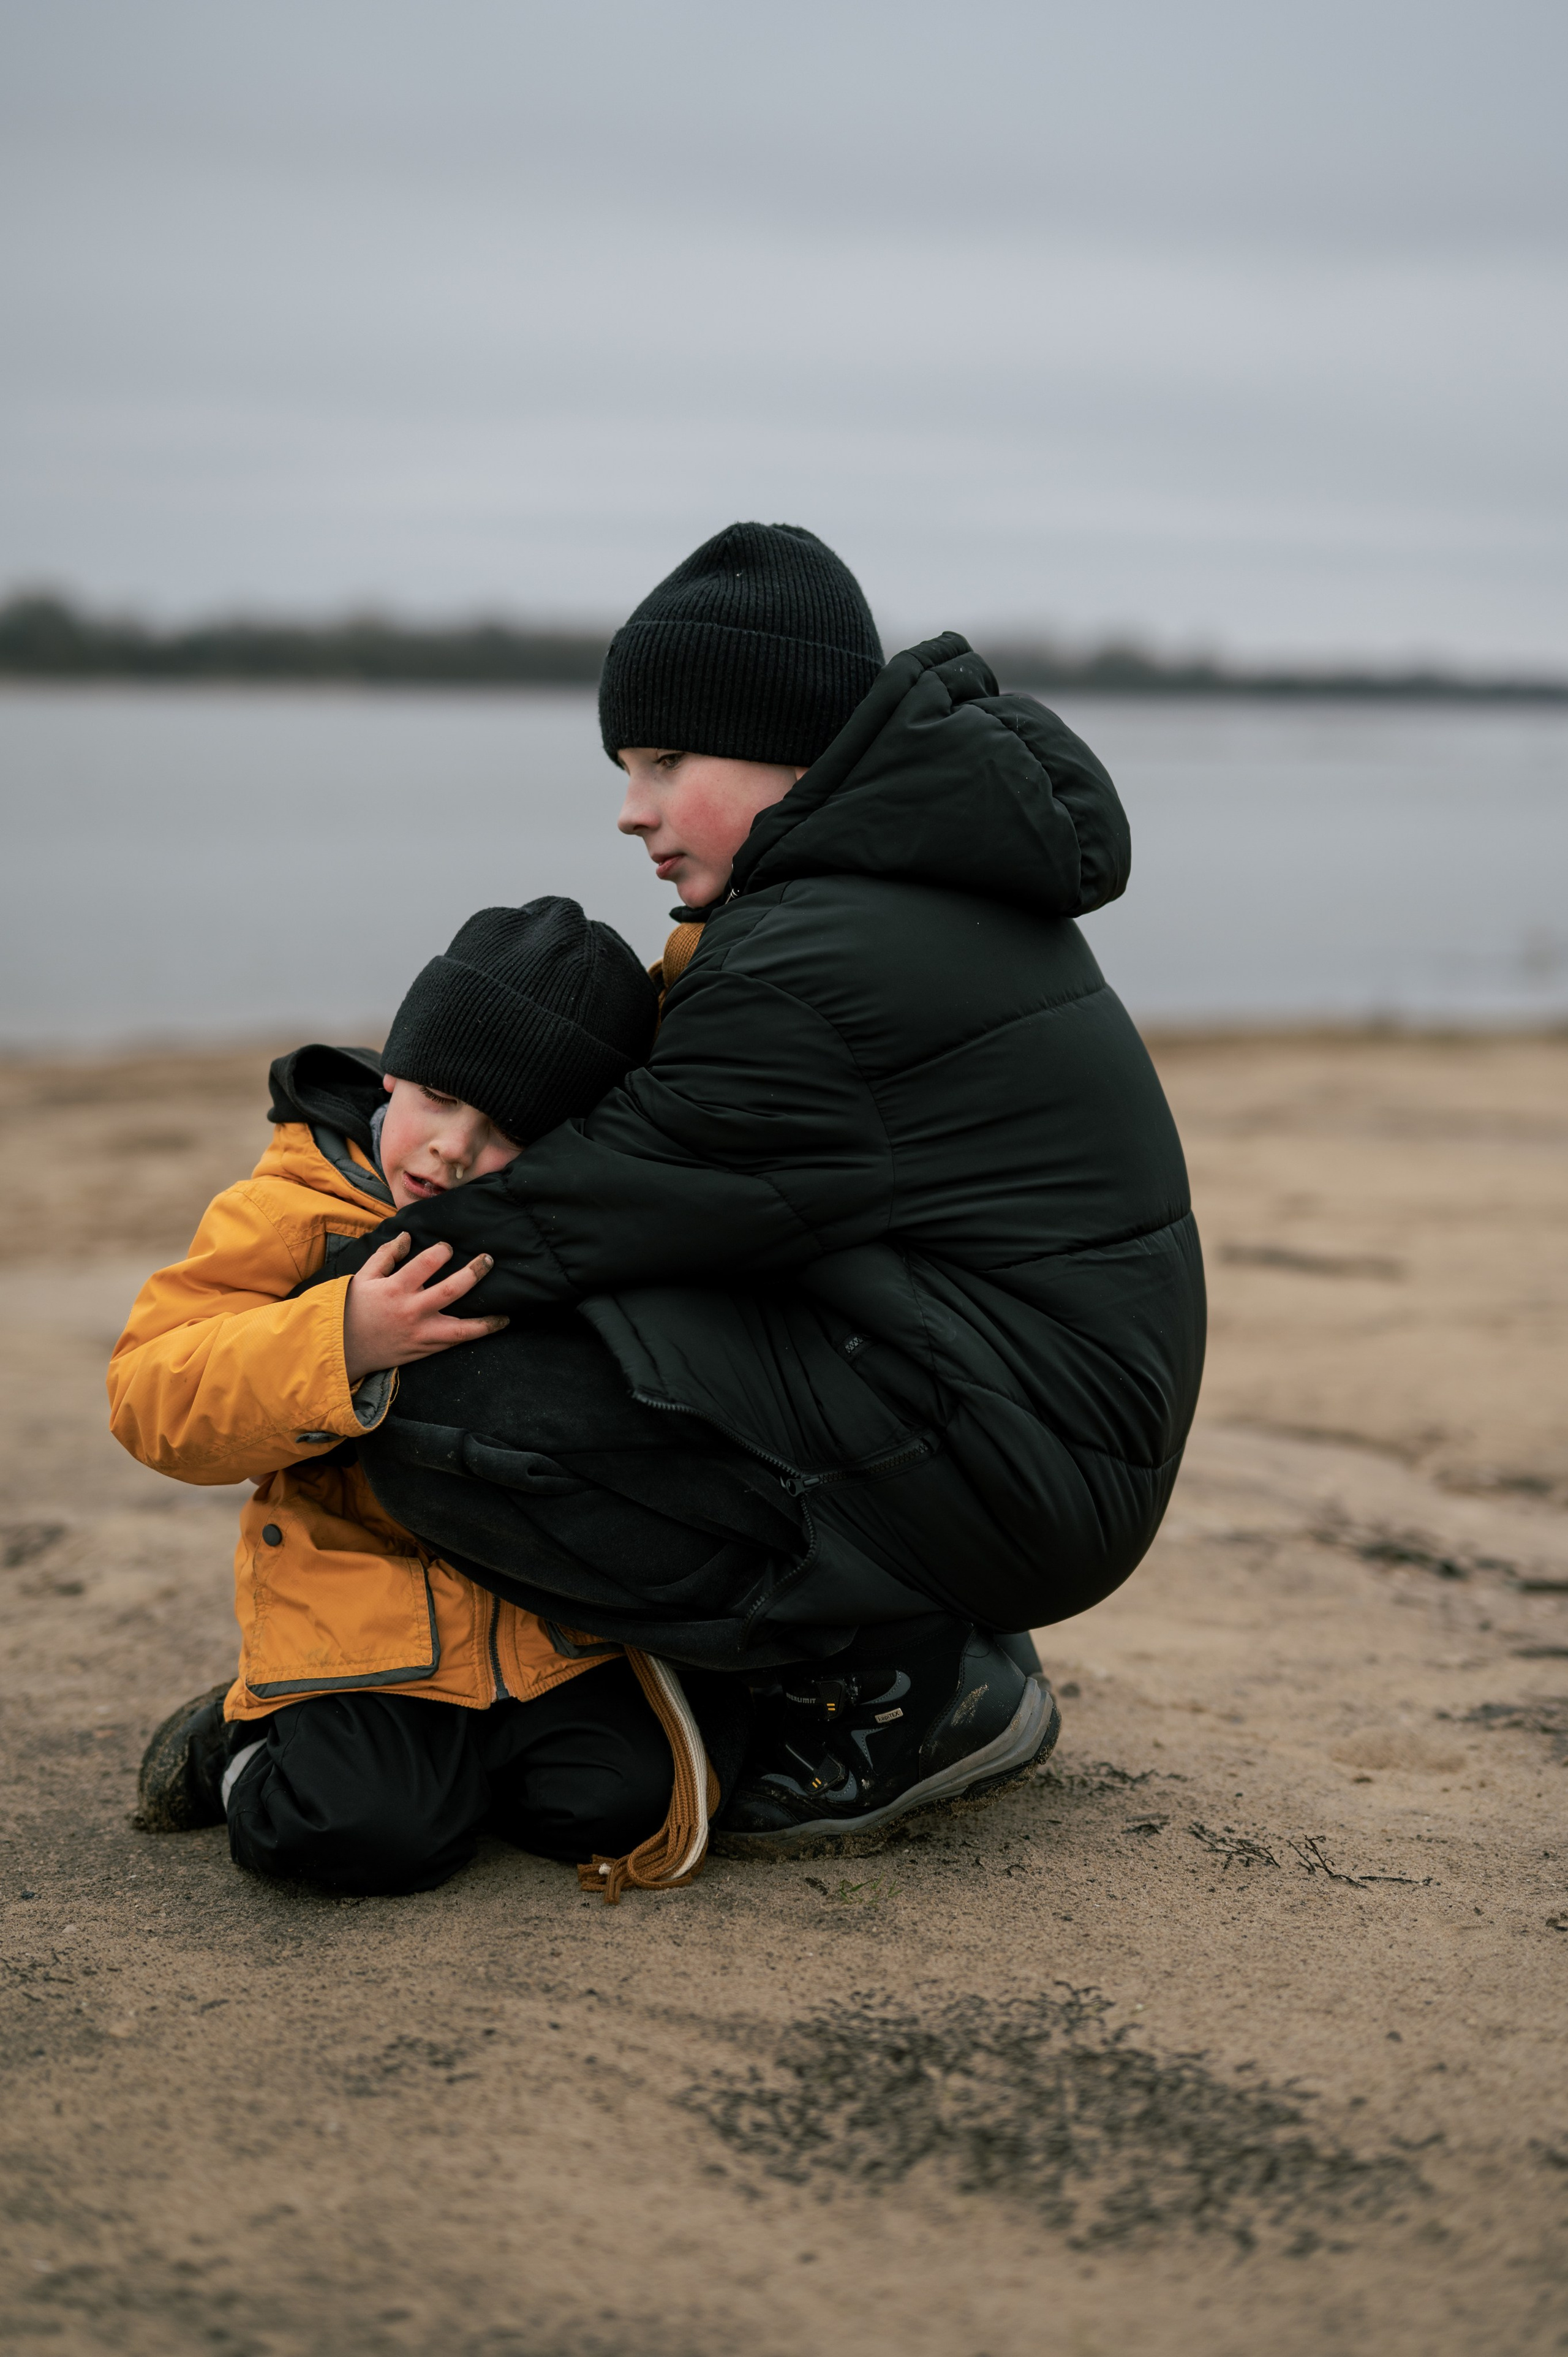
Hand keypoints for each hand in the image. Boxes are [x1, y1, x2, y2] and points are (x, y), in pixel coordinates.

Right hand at [341, 1233, 507, 1383]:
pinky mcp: (423, 1350)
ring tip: (505, 1314)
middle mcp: (411, 1311)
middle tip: (488, 1261)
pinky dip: (471, 1337)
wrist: (341, 1349)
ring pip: (461, 1328)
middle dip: (474, 1273)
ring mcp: (420, 1334)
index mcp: (395, 1289)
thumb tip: (406, 1237)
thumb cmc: (352, 1309)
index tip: (448, 1247)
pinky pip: (452, 1344)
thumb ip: (386, 1256)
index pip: (427, 1263)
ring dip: (486, 1321)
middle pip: (452, 1290)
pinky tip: (486, 1331)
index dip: (442, 1251)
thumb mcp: (363, 1277)